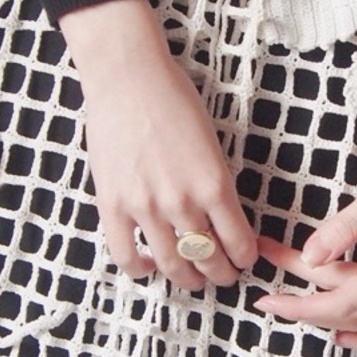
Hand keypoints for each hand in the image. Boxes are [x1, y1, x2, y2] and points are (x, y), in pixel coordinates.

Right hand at [59, 0, 257, 288]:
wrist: (128, 77)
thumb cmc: (172, 98)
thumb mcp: (211, 143)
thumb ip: (215, 184)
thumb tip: (220, 217)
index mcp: (215, 184)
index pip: (238, 241)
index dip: (244, 258)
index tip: (243, 259)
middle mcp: (183, 202)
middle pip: (208, 259)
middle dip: (221, 275)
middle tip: (223, 276)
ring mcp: (145, 207)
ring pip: (172, 264)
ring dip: (187, 279)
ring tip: (192, 280)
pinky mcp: (112, 206)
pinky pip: (126, 256)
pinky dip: (140, 269)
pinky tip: (148, 264)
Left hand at [253, 126, 356, 346]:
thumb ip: (345, 228)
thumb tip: (308, 255)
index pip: (333, 293)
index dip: (295, 285)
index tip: (265, 264)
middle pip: (343, 311)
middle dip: (300, 303)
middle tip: (265, 291)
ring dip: (325, 318)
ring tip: (291, 308)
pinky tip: (343, 336)